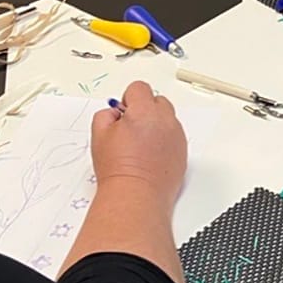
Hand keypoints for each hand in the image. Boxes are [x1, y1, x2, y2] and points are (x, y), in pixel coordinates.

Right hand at [91, 81, 186, 212]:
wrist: (136, 194)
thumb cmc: (119, 168)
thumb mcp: (99, 135)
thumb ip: (106, 114)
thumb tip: (115, 113)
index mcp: (144, 111)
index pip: (139, 88)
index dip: (128, 99)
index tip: (123, 113)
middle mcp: (165, 121)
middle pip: (158, 101)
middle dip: (145, 110)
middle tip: (131, 129)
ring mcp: (177, 136)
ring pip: (168, 119)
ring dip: (156, 125)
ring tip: (140, 146)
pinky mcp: (183, 152)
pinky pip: (175, 137)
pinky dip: (165, 141)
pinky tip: (151, 156)